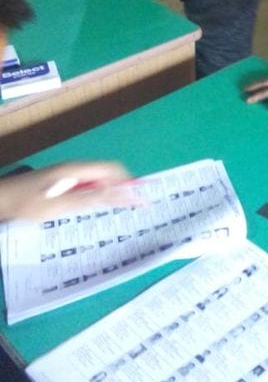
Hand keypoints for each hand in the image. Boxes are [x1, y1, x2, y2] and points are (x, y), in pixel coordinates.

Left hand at [0, 161, 138, 221]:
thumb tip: (116, 192)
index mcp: (77, 170)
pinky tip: (94, 211)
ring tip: (119, 211)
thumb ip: (87, 198)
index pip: (111, 170)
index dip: (127, 182)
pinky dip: (94, 197)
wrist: (1, 200)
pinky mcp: (60, 185)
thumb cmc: (27, 202)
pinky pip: (84, 188)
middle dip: (120, 189)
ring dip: (108, 195)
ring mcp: (66, 176)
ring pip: (95, 183)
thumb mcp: (58, 205)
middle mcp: (74, 170)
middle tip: (133, 207)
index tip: (139, 197)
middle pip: (105, 176)